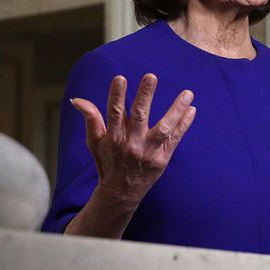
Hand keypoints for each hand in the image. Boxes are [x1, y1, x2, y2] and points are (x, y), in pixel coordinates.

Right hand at [71, 73, 196, 208]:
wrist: (121, 193)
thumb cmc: (108, 162)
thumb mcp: (94, 142)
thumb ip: (90, 119)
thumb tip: (77, 99)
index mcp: (114, 137)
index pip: (115, 112)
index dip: (116, 95)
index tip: (120, 77)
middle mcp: (132, 144)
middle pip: (140, 116)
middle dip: (145, 95)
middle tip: (151, 76)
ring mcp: (149, 152)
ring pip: (164, 128)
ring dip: (176, 109)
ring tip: (187, 92)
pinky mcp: (162, 159)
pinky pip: (175, 139)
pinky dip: (184, 124)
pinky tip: (192, 109)